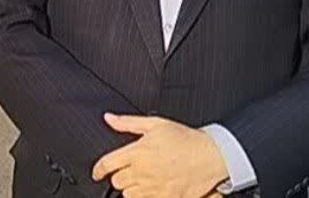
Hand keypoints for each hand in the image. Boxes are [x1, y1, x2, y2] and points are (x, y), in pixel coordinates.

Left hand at [91, 113, 226, 197]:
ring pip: (129, 195)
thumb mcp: (155, 124)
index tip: (97, 173)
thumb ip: (128, 122)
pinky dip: (145, 196)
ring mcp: (154, 187)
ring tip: (140, 180)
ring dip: (131, 188)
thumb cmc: (185, 139)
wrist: (211, 155)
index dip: (98, 170)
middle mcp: (143, 172)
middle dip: (119, 176)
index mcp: (137, 152)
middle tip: (128, 171)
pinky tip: (151, 189)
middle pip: (117, 181)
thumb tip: (109, 119)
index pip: (107, 164)